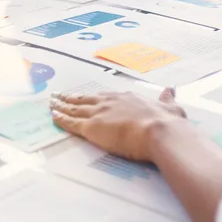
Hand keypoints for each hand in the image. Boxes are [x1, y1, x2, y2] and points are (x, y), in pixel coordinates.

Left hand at [49, 88, 186, 162]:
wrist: (159, 131)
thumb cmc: (167, 122)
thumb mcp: (170, 107)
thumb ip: (167, 99)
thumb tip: (170, 90)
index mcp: (127, 98)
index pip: (105, 97)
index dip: (93, 97)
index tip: (85, 95)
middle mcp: (110, 102)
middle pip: (85, 99)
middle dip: (71, 98)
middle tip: (58, 95)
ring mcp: (99, 114)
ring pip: (74, 109)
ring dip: (61, 106)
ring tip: (51, 103)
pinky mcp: (91, 128)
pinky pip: (71, 123)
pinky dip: (61, 119)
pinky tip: (53, 117)